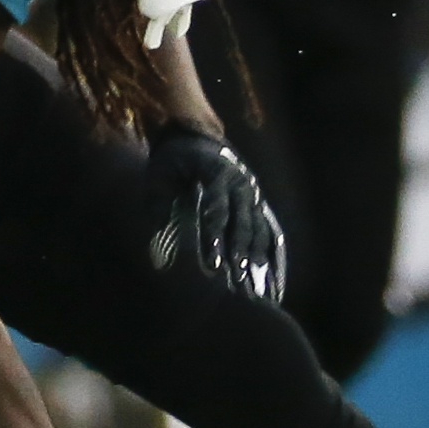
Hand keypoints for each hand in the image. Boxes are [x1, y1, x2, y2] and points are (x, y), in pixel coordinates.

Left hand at [145, 125, 285, 304]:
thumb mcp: (160, 175)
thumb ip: (158, 206)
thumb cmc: (173, 159)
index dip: (215, 237)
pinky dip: (272, 259)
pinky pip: (270, 234)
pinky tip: (271, 285)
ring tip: (254, 290)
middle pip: (244, 223)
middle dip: (240, 254)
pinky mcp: (258, 206)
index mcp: (218, 170)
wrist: (196, 137)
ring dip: (258, 260)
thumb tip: (156, 248)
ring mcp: (254, 194)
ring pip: (261, 231)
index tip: (212, 264)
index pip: (218, 208)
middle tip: (236, 282)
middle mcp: (242, 183)